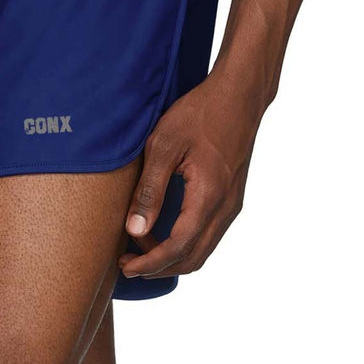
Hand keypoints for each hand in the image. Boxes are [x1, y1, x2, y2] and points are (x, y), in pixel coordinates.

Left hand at [119, 68, 261, 278]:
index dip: (149, 264)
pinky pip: (208, 234)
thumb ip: (150, 191)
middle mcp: (225, 208)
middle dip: (158, 268)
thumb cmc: (200, 114)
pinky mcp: (232, 198)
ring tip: (140, 248)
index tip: (123, 267)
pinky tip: (161, 231)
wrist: (240, 95)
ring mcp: (232, 204)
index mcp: (208, 197)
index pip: (177, 248)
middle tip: (126, 263)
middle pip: (193, 259)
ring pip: (202, 250)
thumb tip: (134, 230)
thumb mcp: (164, 146)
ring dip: (172, 257)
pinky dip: (184, 243)